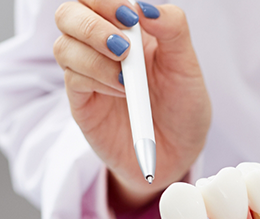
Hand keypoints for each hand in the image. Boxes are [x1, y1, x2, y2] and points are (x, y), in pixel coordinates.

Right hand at [54, 1, 210, 210]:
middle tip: (123, 47)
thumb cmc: (184, 109)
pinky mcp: (83, 103)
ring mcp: (89, 75)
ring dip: (95, 57)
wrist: (180, 154)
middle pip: (69, 14)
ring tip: (127, 80)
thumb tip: (145, 6)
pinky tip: (122, 92)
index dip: (105, 0)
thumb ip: (173, 31)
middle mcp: (102, 48)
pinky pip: (72, 79)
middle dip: (91, 25)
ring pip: (64, 46)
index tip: (130, 17)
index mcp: (128, 31)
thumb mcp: (187, 68)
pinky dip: (96, 80)